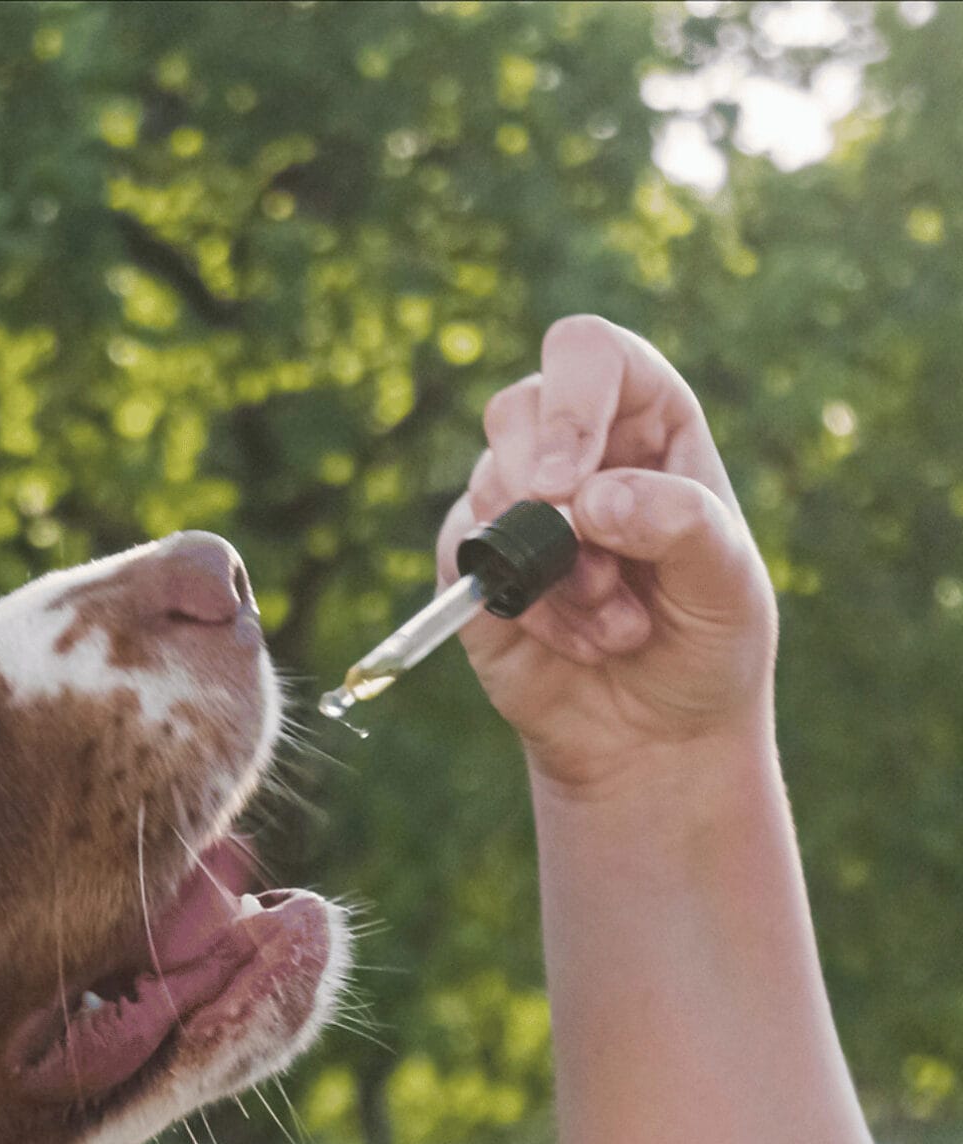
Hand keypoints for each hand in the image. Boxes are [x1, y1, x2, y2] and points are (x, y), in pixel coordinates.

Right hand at [437, 315, 779, 794]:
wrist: (657, 735)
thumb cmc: (706, 642)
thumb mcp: (728, 581)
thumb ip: (678, 523)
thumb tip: (587, 499)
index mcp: (646, 422)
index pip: (588, 355)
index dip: (570, 402)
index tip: (567, 484)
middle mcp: (576, 452)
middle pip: (517, 410)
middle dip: (541, 490)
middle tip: (593, 563)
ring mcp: (517, 510)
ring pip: (487, 491)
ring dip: (552, 570)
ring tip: (615, 624)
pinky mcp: (474, 572)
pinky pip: (466, 562)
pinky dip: (524, 609)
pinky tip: (577, 642)